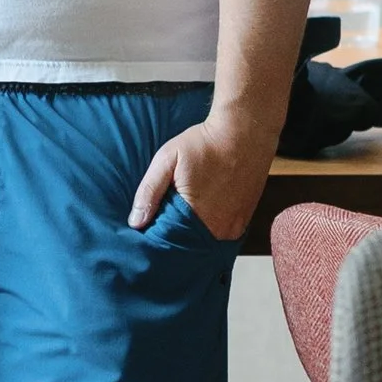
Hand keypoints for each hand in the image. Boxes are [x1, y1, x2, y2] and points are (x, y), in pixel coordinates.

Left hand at [128, 108, 270, 240]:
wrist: (245, 132)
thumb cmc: (205, 144)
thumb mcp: (167, 160)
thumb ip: (149, 192)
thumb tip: (136, 222)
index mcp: (197, 216)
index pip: (169, 244)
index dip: (156, 239)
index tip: (146, 233)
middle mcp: (219, 229)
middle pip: (189, 248)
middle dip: (173, 240)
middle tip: (162, 224)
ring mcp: (234, 227)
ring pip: (205, 243)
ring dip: (192, 237)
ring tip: (180, 219)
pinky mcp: (244, 221)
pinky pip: (221, 236)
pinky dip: (208, 230)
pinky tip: (199, 216)